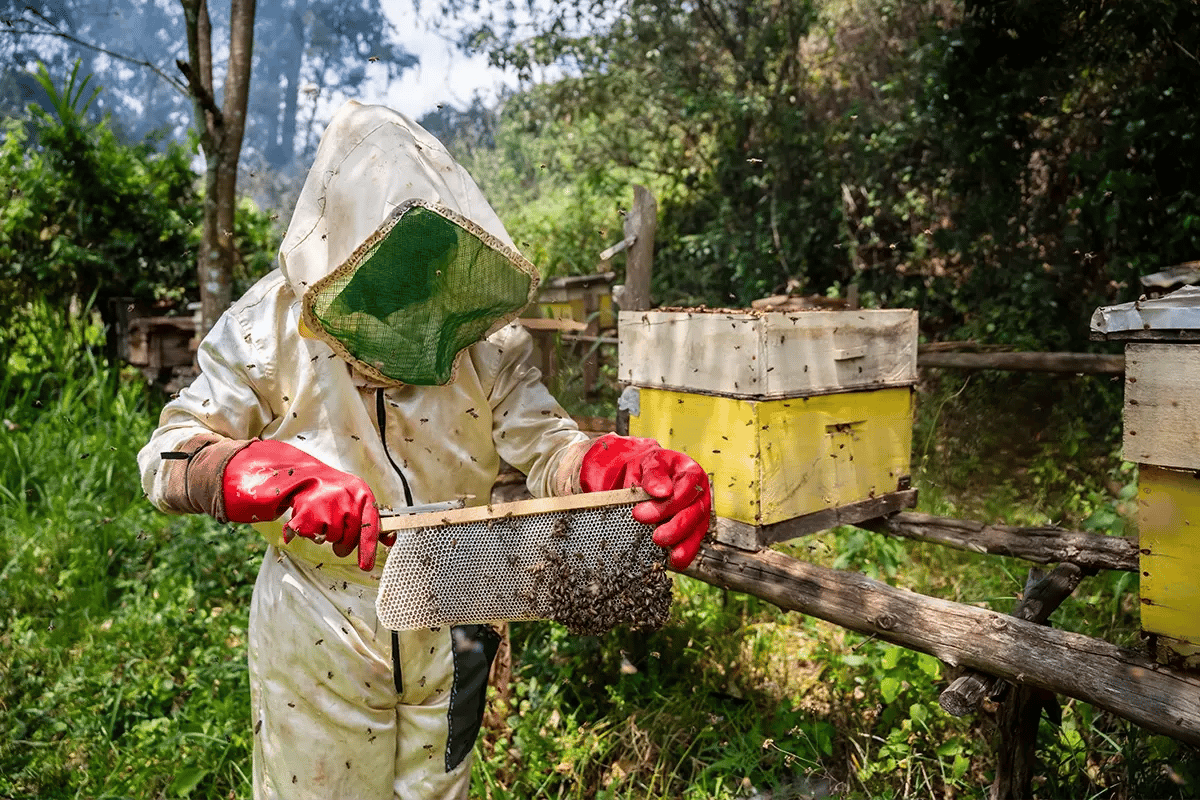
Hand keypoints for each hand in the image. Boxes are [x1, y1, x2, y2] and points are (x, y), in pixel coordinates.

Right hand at [222, 440, 382, 570]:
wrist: (308, 476)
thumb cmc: (338, 493)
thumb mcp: (359, 500)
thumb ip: (374, 522)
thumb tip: (390, 541)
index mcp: (363, 494)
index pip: (370, 526)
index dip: (368, 549)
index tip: (366, 567)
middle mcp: (347, 497)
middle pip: (349, 538)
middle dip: (343, 542)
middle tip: (336, 533)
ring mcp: (327, 504)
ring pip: (331, 538)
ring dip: (326, 534)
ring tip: (323, 517)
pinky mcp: (308, 511)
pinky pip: (313, 536)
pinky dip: (310, 532)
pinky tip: (311, 518)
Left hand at [578, 434, 710, 568]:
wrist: (645, 477)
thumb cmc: (648, 470)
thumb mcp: (646, 463)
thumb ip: (653, 475)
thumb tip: (662, 492)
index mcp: (690, 471)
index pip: (687, 487)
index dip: (668, 503)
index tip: (640, 513)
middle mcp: (699, 492)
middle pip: (695, 511)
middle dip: (676, 526)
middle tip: (656, 537)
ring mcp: (698, 511)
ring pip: (698, 529)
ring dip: (685, 544)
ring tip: (673, 556)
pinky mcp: (693, 528)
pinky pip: (693, 541)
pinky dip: (686, 552)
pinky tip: (676, 561)